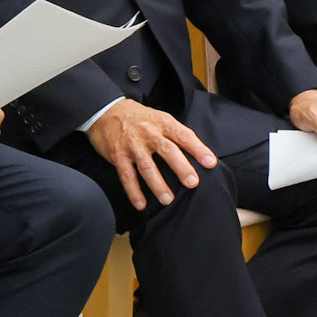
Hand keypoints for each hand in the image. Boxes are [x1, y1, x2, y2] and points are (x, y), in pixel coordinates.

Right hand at [87, 99, 217, 209]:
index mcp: (164, 123)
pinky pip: (127, 176)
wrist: (105, 111)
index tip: (211, 163)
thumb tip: (199, 153)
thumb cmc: (140, 118)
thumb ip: (176, 134)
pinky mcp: (118, 156)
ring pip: (147, 167)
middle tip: (193, 183)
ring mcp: (132, 146)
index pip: (184, 136)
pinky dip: (133, 191)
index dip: (198, 149)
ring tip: (168, 200)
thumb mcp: (161, 118)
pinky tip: (141, 204)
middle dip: (181, 168)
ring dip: (158, 185)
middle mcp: (149, 134)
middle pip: (168, 151)